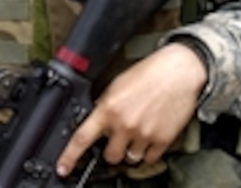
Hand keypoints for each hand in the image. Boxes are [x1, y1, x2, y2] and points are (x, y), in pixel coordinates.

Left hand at [56, 42, 207, 176]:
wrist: (178, 72)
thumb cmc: (149, 73)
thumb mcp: (117, 85)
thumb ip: (105, 105)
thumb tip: (98, 119)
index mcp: (109, 108)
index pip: (82, 138)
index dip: (70, 156)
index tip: (63, 167)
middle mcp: (125, 124)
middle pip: (110, 156)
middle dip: (111, 150)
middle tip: (117, 138)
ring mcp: (144, 134)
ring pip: (130, 158)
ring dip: (130, 150)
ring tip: (137, 132)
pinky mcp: (163, 140)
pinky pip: (150, 158)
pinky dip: (148, 152)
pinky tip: (150, 135)